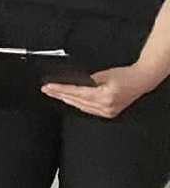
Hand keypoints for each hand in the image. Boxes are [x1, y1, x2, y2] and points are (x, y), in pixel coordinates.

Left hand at [44, 64, 162, 119]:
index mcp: (104, 97)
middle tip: (46, 89)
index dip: (60, 89)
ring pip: (81, 106)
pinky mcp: (109, 113)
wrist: (141, 80)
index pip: (76, 93)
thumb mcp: (103, 74)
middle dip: (60, 94)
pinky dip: (78, 104)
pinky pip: (89, 109)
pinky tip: (70, 100)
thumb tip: (72, 82)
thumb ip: (87, 80)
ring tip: (54, 94)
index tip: (48, 87)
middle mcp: (105, 107)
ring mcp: (108, 112)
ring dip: (67, 100)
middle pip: (76, 101)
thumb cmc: (125, 75)